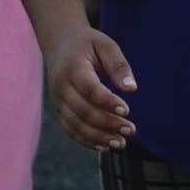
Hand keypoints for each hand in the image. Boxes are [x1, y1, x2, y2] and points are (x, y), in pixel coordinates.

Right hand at [45, 28, 136, 148]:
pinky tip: (105, 146)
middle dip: (107, 124)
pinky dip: (86, 140)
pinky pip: (70, 129)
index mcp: (72, 68)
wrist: (59, 44)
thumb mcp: (106, 45)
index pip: (89, 89)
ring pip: (75, 124)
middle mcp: (61, 87)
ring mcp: (58, 101)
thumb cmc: (88, 44)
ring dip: (98, 137)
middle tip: (131, 130)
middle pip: (82, 111)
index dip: (107, 102)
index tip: (127, 110)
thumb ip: (119, 65)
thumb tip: (132, 89)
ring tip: (121, 143)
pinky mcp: (59, 110)